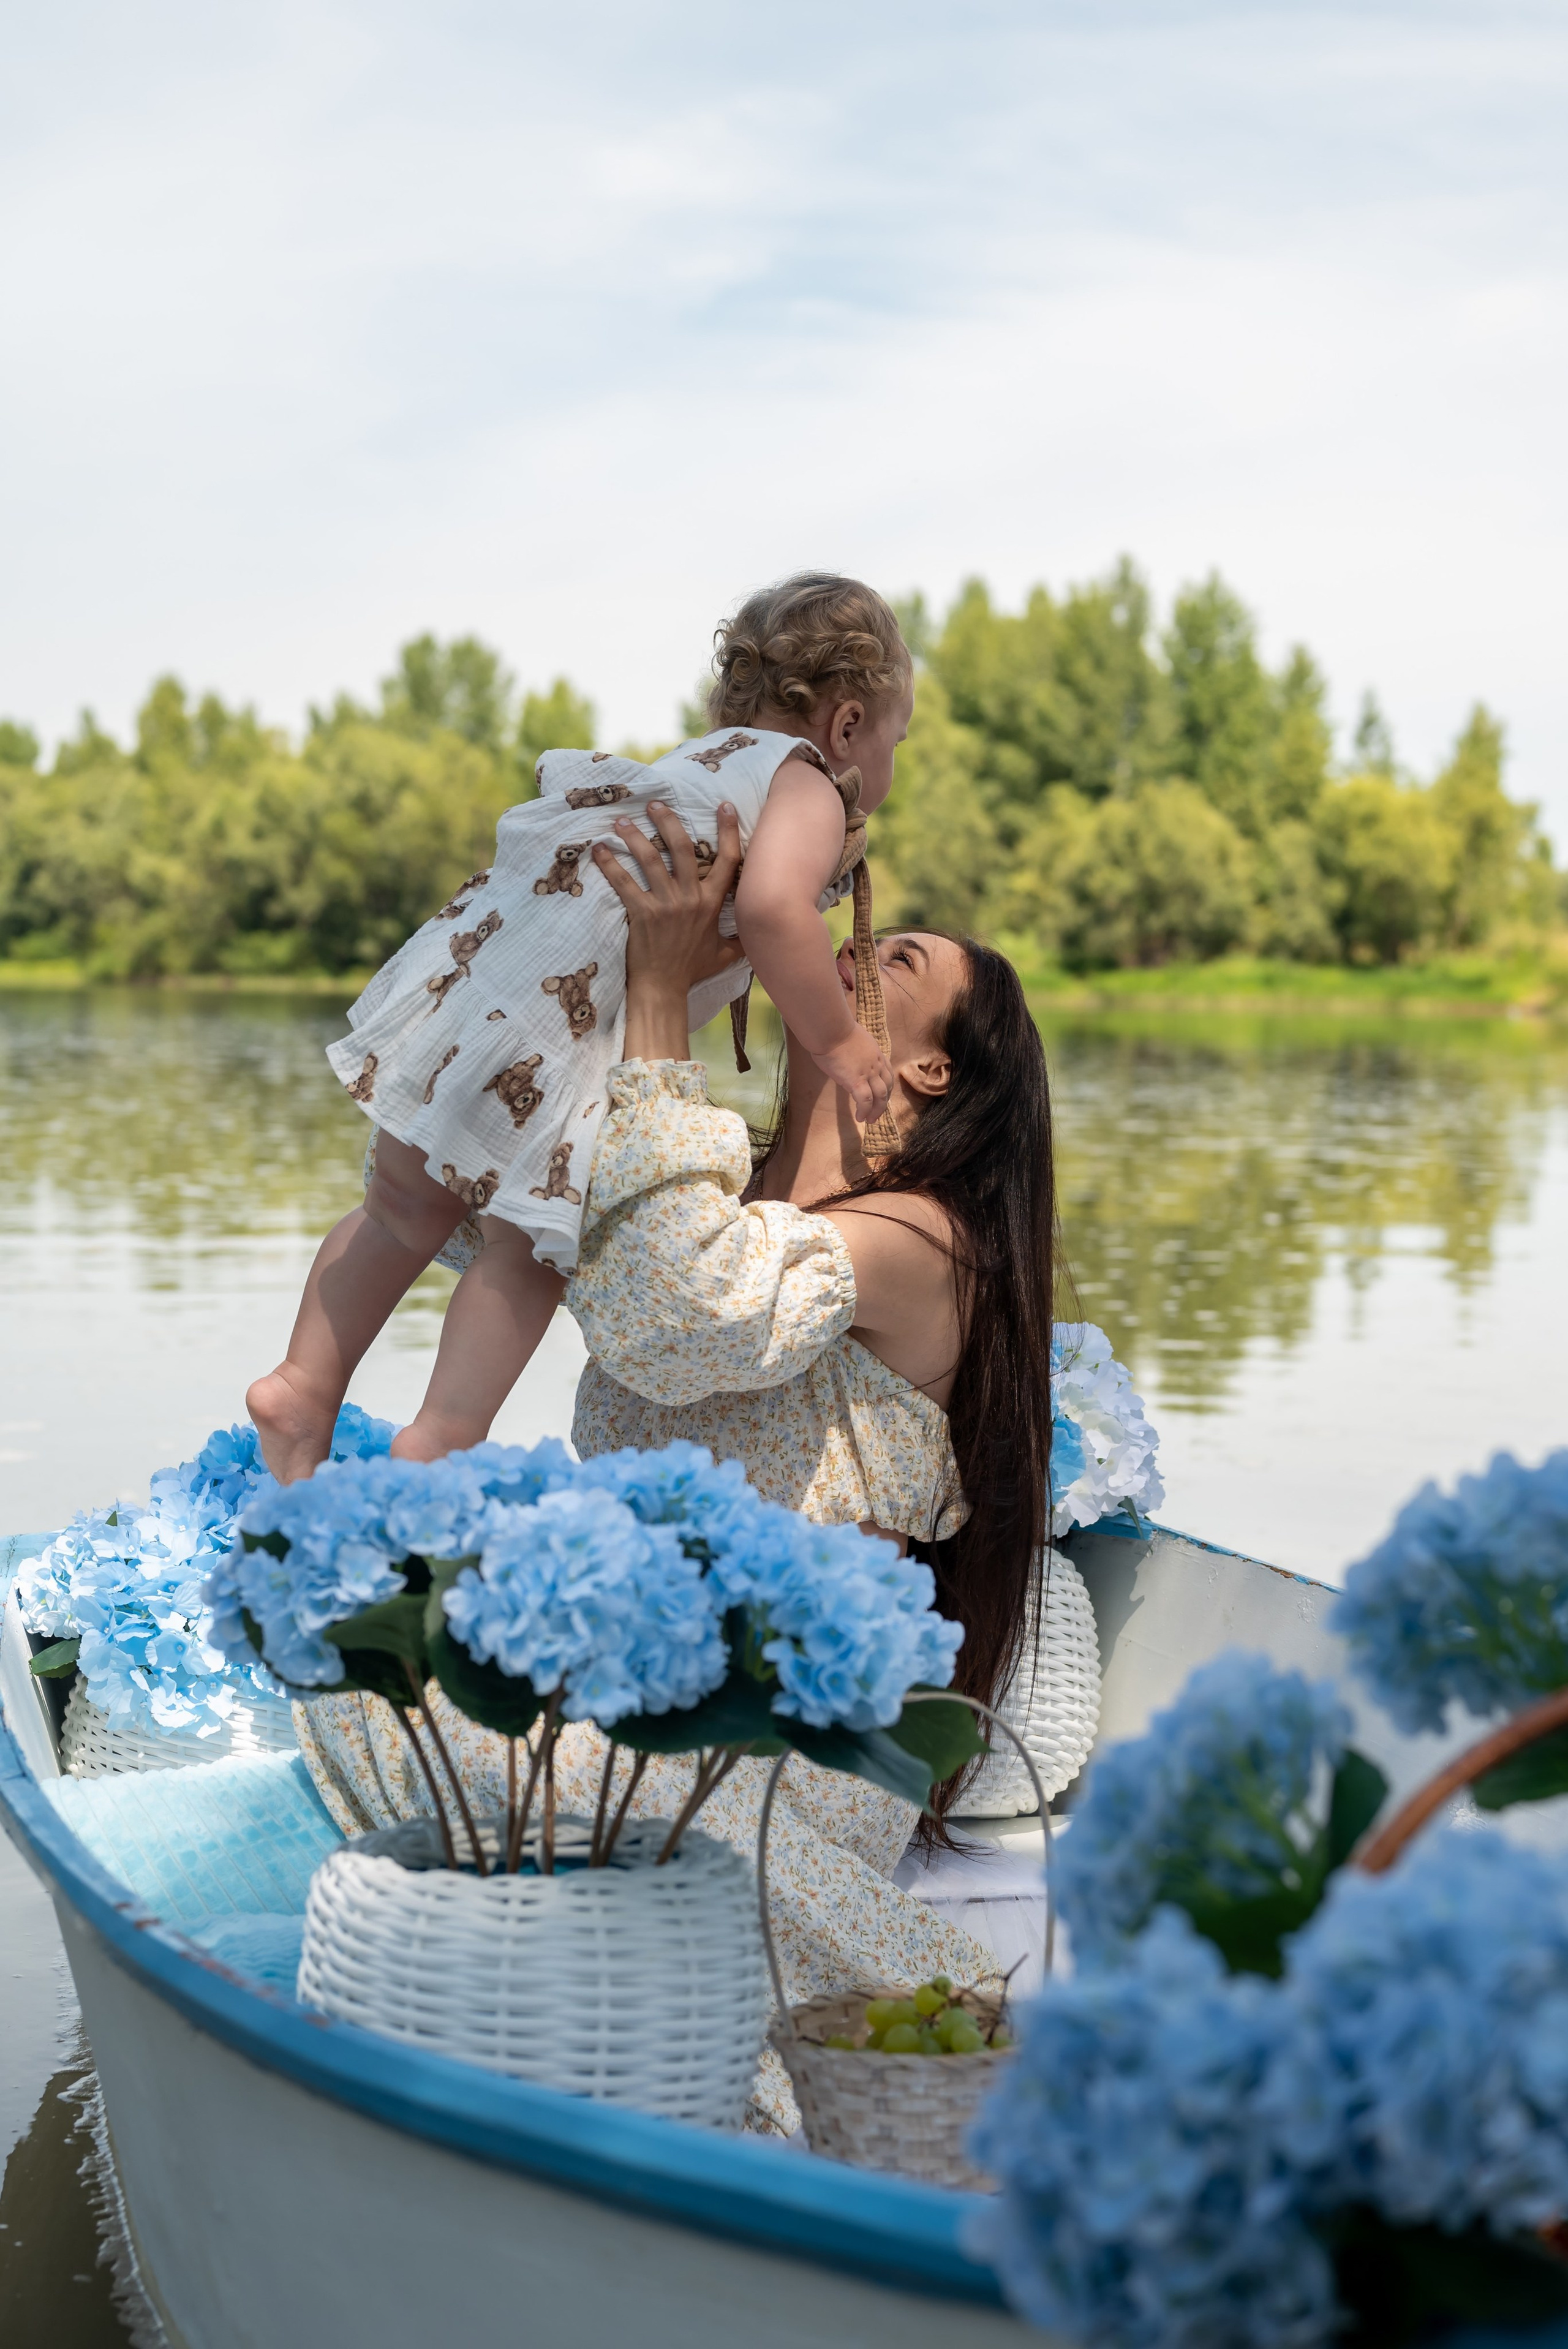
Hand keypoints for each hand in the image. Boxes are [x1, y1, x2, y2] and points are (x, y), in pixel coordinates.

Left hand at [592, 800, 743, 1060]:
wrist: (664, 989)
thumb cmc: (692, 970)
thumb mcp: (726, 955)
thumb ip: (743, 938)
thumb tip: (762, 933)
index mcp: (712, 904)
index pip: (729, 861)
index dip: (728, 831)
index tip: (723, 806)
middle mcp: (691, 899)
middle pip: (685, 849)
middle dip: (669, 822)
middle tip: (655, 803)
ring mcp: (666, 905)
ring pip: (651, 860)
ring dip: (635, 836)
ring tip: (621, 820)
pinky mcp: (642, 914)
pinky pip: (624, 883)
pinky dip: (609, 865)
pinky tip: (597, 850)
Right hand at [810, 1024, 894, 1126]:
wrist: (831, 1030)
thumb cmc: (835, 1031)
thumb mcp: (853, 1041)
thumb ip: (856, 1054)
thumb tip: (848, 1063)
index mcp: (876, 1054)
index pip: (887, 1074)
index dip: (886, 1087)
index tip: (882, 1096)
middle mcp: (876, 1065)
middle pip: (886, 1087)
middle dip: (883, 1102)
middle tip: (877, 1113)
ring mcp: (868, 1073)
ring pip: (880, 1096)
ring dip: (876, 1110)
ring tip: (870, 1120)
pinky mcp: (856, 1081)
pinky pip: (864, 1100)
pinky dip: (864, 1111)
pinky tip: (860, 1117)